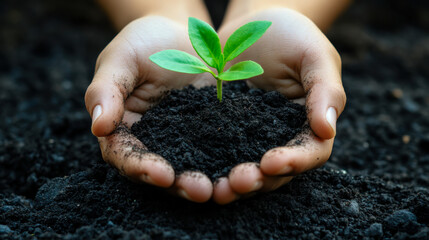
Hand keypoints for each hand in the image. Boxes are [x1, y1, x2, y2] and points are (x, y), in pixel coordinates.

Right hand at [85, 16, 215, 202]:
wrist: (184, 34)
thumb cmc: (146, 42)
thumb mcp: (122, 57)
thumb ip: (107, 89)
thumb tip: (98, 127)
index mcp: (123, 127)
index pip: (124, 154)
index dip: (140, 167)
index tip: (161, 174)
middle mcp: (152, 141)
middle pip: (158, 171)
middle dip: (177, 184)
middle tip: (199, 190)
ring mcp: (182, 140)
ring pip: (188, 168)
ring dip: (202, 181)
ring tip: (221, 189)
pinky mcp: (208, 135)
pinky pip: (216, 153)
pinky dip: (225, 165)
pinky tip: (239, 171)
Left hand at [213, 8, 345, 203]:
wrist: (250, 25)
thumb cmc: (290, 34)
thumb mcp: (313, 54)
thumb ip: (325, 89)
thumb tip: (328, 130)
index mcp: (310, 123)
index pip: (311, 151)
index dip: (295, 161)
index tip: (272, 162)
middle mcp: (282, 137)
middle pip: (277, 171)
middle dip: (259, 180)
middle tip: (237, 183)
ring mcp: (251, 137)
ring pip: (247, 168)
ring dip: (232, 183)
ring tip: (216, 190)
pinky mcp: (224, 131)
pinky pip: (217, 152)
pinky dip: (209, 165)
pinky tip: (194, 171)